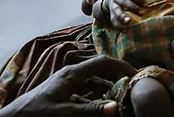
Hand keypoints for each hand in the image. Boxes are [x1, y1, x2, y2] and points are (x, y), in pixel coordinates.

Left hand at [0, 56, 136, 115]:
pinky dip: (96, 95)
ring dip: (107, 86)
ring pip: (93, 80)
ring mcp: (67, 83)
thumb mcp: (66, 112)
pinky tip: (102, 104)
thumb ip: (91, 109)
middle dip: (116, 75)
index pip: (102, 62)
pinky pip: (85, 90)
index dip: (120, 66)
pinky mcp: (63, 92)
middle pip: (99, 69)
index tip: (135, 74)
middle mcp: (71, 74)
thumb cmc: (37, 113)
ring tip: (120, 95)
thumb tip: (116, 107)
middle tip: (131, 84)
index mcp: (72, 73)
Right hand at [93, 0, 145, 29]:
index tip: (147, 6)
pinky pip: (113, 21)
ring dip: (122, 17)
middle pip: (124, 2)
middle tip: (142, 14)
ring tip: (129, 22)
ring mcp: (112, 7)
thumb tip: (147, 7)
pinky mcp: (111, 15)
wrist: (109, 0)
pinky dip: (119, 27)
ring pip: (116, 12)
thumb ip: (136, 0)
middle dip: (133, 8)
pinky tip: (126, 31)